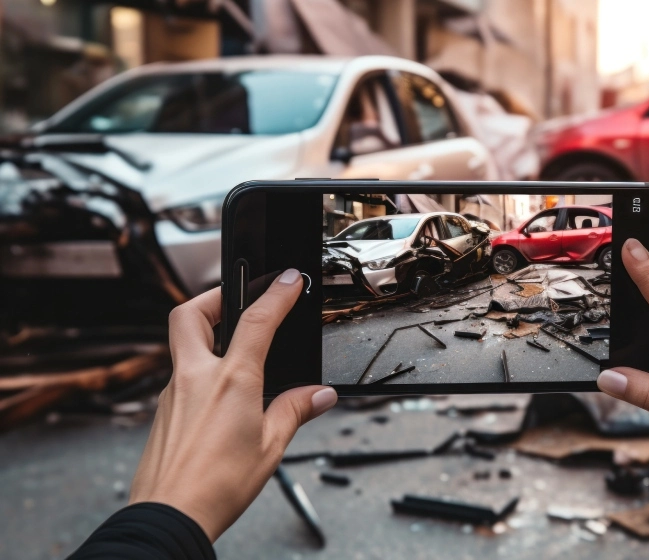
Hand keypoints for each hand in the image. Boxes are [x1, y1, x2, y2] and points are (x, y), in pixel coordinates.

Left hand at [129, 269, 337, 540]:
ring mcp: (173, 394)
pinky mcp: (163, 412)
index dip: (278, 293)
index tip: (290, 279)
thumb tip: (319, 395)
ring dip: (209, 333)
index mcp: (231, 382)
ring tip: (237, 344)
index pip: (257, 320)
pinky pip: (182, 376)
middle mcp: (196, 379)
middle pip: (192, 314)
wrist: (169, 516)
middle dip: (216, 295)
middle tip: (239, 295)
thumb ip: (295, 411)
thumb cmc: (216, 486)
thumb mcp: (271, 446)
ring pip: (184, 344)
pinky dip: (203, 369)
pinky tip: (222, 391)